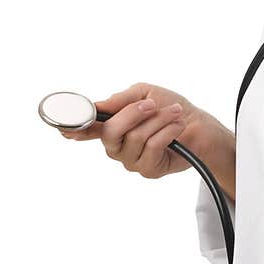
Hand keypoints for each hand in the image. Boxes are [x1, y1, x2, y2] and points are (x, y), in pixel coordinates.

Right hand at [56, 81, 210, 180]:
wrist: (200, 126)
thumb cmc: (170, 107)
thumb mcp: (145, 93)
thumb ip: (120, 100)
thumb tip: (98, 106)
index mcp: (112, 126)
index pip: (88, 129)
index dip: (74, 129)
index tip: (64, 129)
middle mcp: (117, 146)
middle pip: (111, 132)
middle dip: (133, 114)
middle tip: (152, 105)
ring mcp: (131, 160)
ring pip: (135, 138)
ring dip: (158, 120)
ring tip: (174, 113)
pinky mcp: (148, 170)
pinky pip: (152, 148)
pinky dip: (167, 132)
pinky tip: (177, 127)